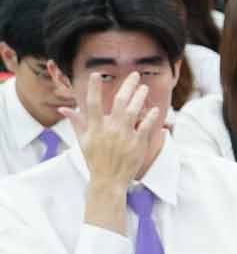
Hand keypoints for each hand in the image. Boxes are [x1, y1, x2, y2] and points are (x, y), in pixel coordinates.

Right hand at [73, 71, 165, 192]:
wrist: (108, 179)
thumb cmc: (95, 158)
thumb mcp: (83, 140)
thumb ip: (77, 122)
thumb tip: (64, 109)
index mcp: (95, 127)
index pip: (92, 104)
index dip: (94, 88)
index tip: (96, 74)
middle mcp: (109, 129)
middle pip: (119, 102)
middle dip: (128, 86)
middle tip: (135, 75)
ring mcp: (124, 136)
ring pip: (133, 111)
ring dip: (140, 97)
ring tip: (144, 88)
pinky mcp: (137, 144)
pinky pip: (146, 126)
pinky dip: (151, 117)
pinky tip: (155, 110)